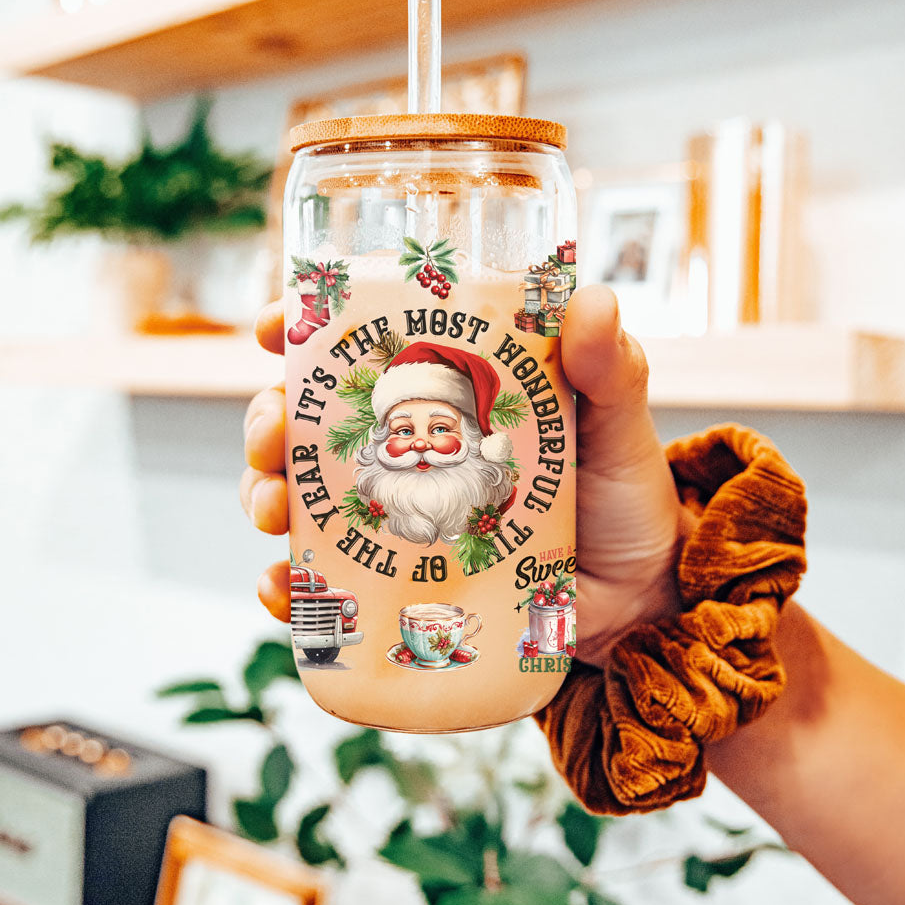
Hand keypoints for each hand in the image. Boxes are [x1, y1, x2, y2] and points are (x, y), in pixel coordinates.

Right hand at [241, 286, 685, 666]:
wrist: (639, 602)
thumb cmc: (622, 498)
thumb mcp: (616, 425)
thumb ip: (608, 369)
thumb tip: (591, 302)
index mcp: (445, 392)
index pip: (360, 347)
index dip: (302, 328)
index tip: (273, 326)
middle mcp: (406, 447)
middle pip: (307, 419)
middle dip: (266, 420)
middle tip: (270, 437)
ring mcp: (394, 512)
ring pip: (299, 493)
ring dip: (264, 494)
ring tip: (273, 511)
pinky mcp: (394, 577)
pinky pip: (323, 579)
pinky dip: (288, 582)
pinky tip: (281, 587)